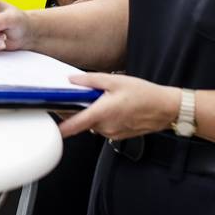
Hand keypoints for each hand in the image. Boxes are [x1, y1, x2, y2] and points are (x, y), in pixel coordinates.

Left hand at [58, 73, 180, 140]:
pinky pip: (102, 126)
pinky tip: (110, 106)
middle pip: (81, 121)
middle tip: (77, 95)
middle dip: (76, 109)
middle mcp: (105, 127)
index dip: (60, 127)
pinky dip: (101, 117)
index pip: (74, 124)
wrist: (165, 108)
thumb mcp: (116, 81)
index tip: (50, 125)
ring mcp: (112, 133)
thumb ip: (91, 80)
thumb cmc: (145, 95)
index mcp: (102, 113)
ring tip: (101, 98)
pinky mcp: (117, 134)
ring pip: (92, 123)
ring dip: (90, 112)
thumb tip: (72, 80)